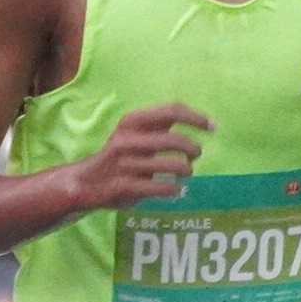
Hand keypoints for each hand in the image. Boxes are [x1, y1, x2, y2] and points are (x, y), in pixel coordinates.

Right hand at [77, 103, 210, 209]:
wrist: (87, 182)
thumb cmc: (121, 156)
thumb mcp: (136, 133)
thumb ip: (161, 125)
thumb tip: (203, 120)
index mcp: (132, 121)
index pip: (171, 111)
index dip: (196, 118)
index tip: (213, 127)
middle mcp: (127, 139)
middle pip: (174, 140)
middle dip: (193, 149)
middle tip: (195, 155)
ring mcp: (125, 164)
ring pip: (172, 166)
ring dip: (186, 170)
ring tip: (185, 173)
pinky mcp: (125, 186)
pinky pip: (161, 188)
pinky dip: (174, 190)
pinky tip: (176, 190)